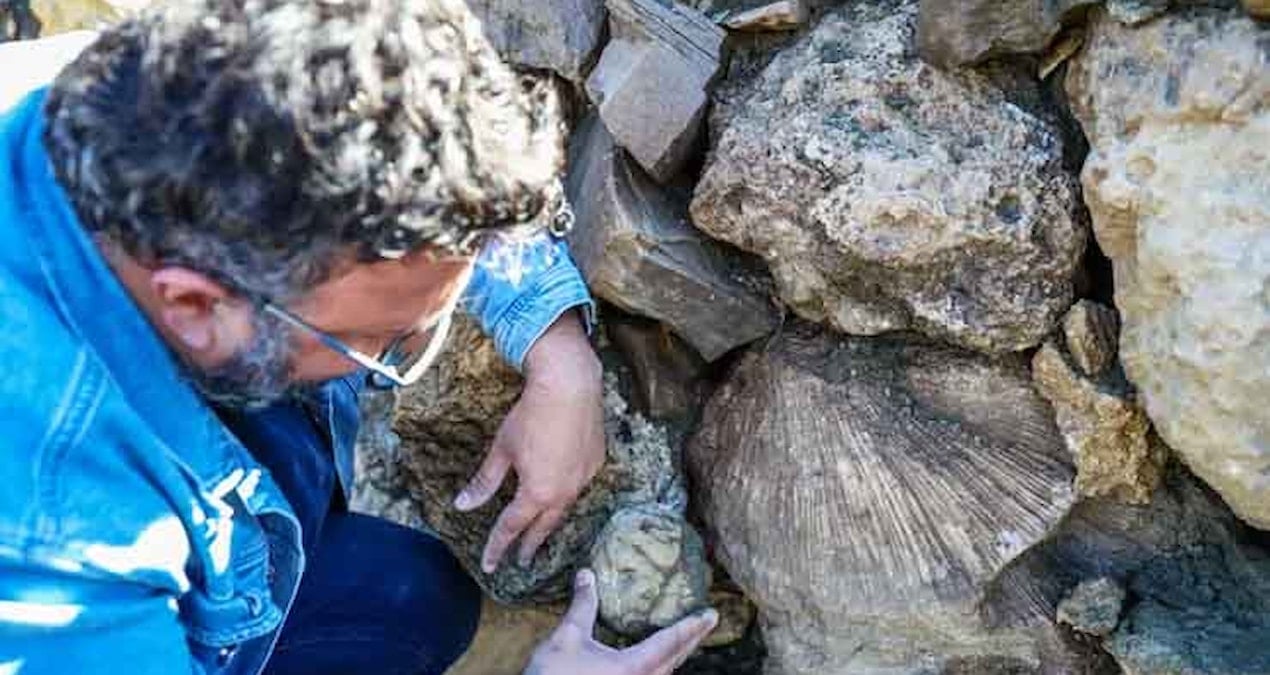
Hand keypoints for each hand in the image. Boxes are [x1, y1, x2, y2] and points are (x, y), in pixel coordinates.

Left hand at [453, 310, 605, 572]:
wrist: (571, 385)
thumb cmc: (532, 415)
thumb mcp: (502, 450)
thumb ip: (485, 482)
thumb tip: (463, 505)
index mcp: (537, 493)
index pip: (512, 528)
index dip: (498, 546)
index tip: (490, 565)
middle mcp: (564, 493)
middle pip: (543, 528)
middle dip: (529, 546)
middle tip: (520, 561)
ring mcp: (583, 480)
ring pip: (564, 511)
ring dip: (549, 525)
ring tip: (540, 535)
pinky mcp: (595, 464)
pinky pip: (578, 490)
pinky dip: (565, 499)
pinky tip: (560, 496)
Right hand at [526, 570, 717, 674]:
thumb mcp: (567, 638)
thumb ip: (582, 606)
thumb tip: (586, 574)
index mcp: (634, 668)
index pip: (672, 641)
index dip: (692, 626)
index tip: (710, 615)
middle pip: (675, 660)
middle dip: (691, 640)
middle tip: (705, 622)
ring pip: (665, 673)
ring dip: (676, 655)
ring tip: (683, 639)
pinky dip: (660, 666)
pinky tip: (654, 661)